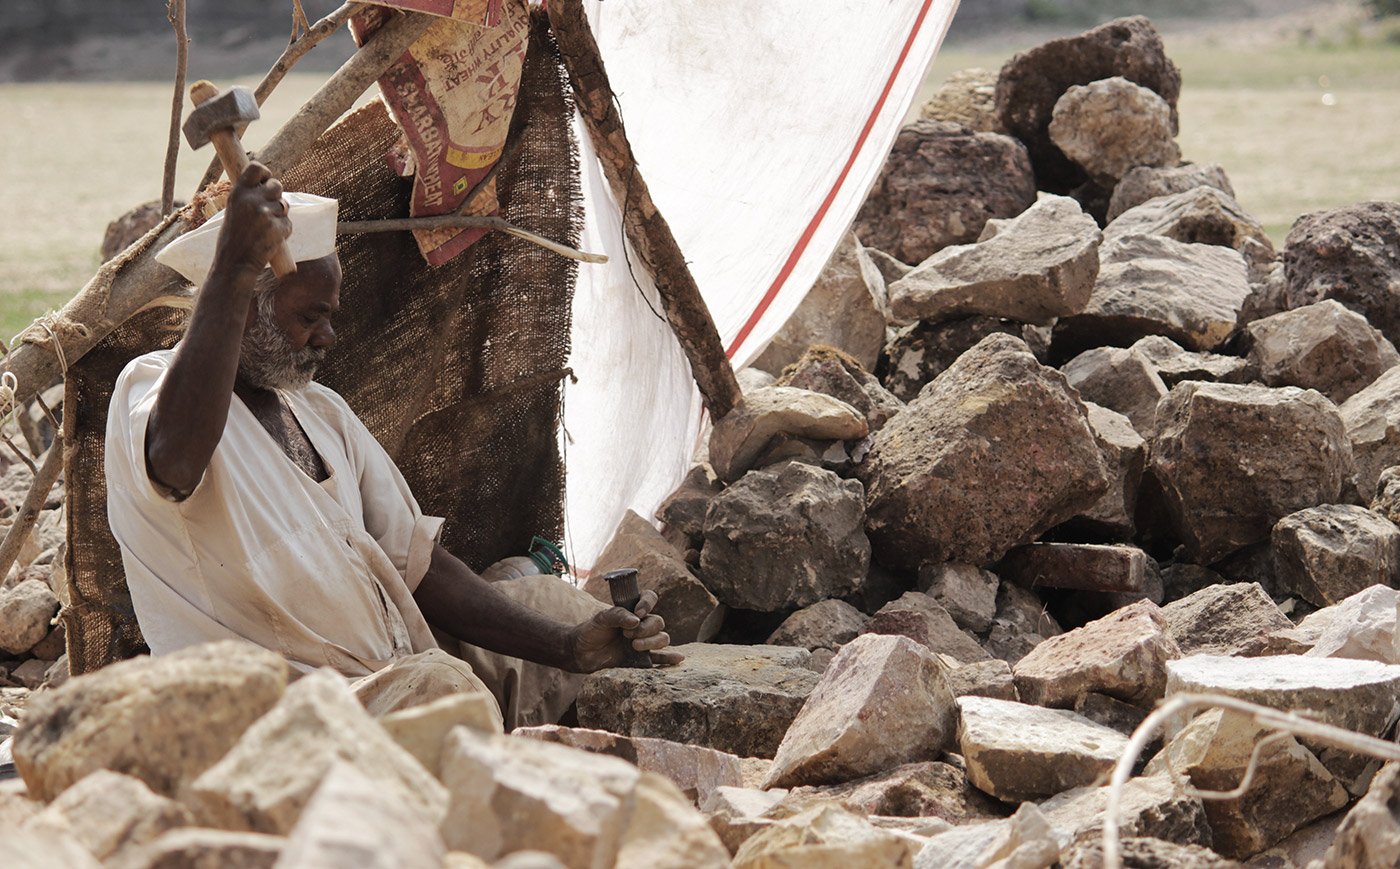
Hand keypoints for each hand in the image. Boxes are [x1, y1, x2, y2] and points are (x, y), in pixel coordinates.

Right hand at [212, 161, 291, 279]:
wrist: (235, 264)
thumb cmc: (234, 238)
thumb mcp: (234, 210)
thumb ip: (249, 196)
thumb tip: (268, 183)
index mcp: (238, 193)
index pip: (257, 167)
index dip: (265, 173)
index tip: (265, 181)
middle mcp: (252, 200)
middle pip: (277, 185)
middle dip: (276, 196)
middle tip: (267, 211)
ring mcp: (266, 213)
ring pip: (284, 205)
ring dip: (279, 215)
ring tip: (264, 228)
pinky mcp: (278, 227)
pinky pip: (288, 223)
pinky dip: (283, 231)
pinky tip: (270, 239)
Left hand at [568, 589, 683, 672]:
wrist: (581, 653)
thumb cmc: (590, 631)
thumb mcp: (600, 619)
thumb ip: (617, 615)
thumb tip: (636, 620)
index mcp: (632, 610)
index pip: (649, 598)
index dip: (648, 603)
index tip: (638, 612)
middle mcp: (641, 624)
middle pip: (658, 622)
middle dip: (646, 628)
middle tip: (627, 635)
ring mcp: (643, 641)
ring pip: (662, 638)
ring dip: (652, 642)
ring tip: (634, 646)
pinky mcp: (642, 659)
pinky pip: (660, 658)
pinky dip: (669, 658)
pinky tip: (678, 658)